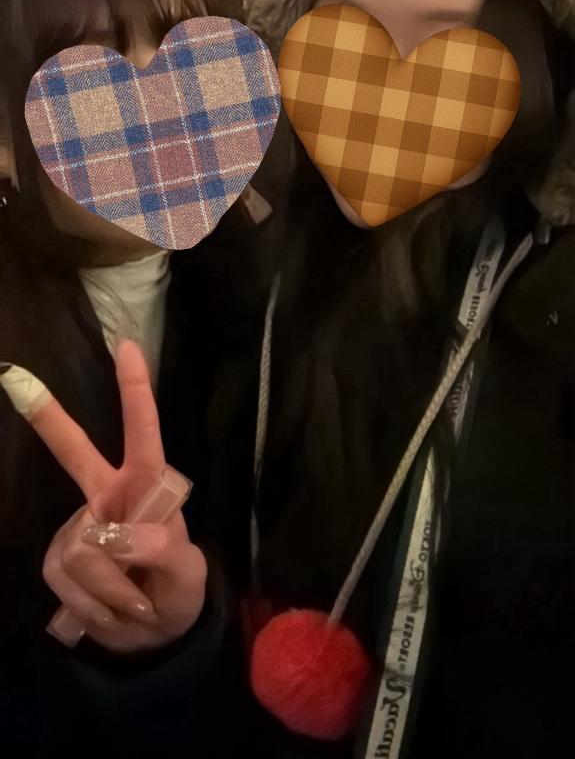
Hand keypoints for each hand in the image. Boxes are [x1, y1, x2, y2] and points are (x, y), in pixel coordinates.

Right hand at [34, 340, 205, 653]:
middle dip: (48, 416)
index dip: (135, 392)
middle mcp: (108, 496)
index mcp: (147, 487)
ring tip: (134, 603)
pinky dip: (94, 606)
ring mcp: (79, 526)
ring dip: (113, 590)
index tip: (129, 347)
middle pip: (74, 452)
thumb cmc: (178, 590)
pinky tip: (110, 611)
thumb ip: (161, 549)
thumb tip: (112, 535)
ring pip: (83, 551)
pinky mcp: (58, 559)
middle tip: (16, 379)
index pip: (144, 434)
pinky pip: (68, 582)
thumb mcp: (187, 574)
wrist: (152, 637)